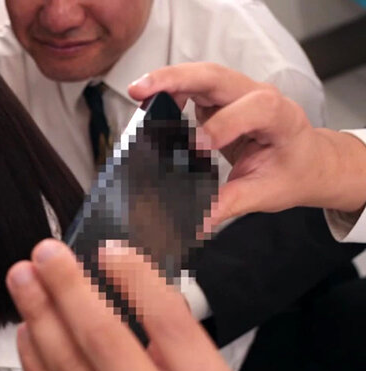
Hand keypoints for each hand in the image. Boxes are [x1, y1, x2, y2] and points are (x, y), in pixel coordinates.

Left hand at [6, 239, 257, 370]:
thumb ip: (186, 360)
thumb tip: (135, 307)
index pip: (174, 328)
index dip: (138, 282)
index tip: (109, 248)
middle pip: (109, 346)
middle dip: (70, 292)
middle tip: (43, 252)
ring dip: (41, 320)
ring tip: (22, 279)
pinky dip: (36, 367)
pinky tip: (26, 332)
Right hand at [128, 62, 365, 225]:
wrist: (308, 160)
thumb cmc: (294, 172)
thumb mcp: (265, 193)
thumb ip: (228, 204)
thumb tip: (196, 221)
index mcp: (280, 116)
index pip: (253, 108)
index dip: (223, 124)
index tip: (197, 148)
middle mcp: (257, 96)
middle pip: (216, 76)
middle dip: (176, 79)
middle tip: (140, 90)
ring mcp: (236, 93)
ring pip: (200, 75)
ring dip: (167, 80)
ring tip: (138, 93)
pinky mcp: (219, 99)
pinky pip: (193, 86)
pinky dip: (169, 89)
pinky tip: (150, 101)